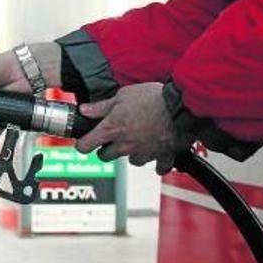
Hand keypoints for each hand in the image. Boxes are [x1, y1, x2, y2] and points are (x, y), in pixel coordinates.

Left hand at [75, 82, 189, 174]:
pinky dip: (157, 161)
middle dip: (106, 149)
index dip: (82, 144)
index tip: (84, 142)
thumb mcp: (122, 95)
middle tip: (113, 137)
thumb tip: (85, 110)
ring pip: (131, 161)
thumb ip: (102, 107)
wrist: (180, 106)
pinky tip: (158, 150)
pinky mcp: (162, 157)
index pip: (86, 146)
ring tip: (138, 139)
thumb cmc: (152, 98)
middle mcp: (125, 145)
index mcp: (112, 129)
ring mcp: (143, 153)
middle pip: (105, 157)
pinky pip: (158, 167)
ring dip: (132, 153)